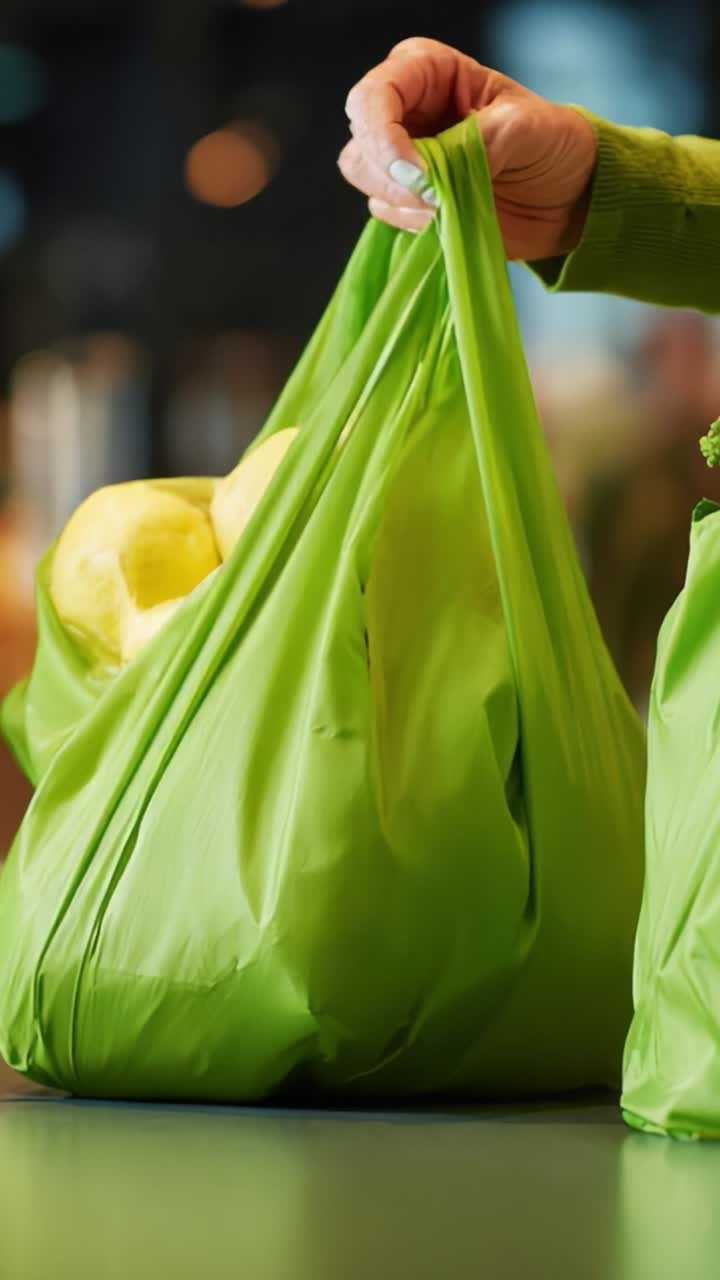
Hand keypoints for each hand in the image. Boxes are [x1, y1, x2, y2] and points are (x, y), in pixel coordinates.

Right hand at [339, 37, 596, 260]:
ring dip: (404, 201)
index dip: (384, 136)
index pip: (374, 95)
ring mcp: (403, 156)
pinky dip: (413, 221)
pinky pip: (384, 212)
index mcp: (429, 72)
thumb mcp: (527, 127)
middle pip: (361, 141)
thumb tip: (434, 171)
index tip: (418, 173)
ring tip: (451, 203)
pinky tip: (450, 215)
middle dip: (393, 175)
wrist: (566, 197)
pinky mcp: (407, 197)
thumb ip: (478, 141)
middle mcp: (407, 110)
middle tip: (438, 194)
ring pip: (365, 178)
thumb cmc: (552, 144)